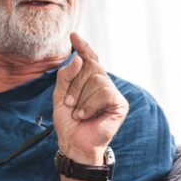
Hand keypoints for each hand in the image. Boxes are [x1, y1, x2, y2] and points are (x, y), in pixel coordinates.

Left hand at [52, 33, 128, 162]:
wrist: (74, 144)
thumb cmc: (68, 122)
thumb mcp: (60, 96)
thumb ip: (66, 76)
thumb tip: (78, 59)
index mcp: (89, 80)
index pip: (88, 58)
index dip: (83, 47)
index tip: (73, 36)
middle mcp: (103, 83)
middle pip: (90, 66)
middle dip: (75, 85)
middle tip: (69, 104)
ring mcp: (112, 93)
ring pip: (97, 79)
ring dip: (81, 97)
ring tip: (78, 113)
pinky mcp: (120, 104)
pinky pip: (104, 92)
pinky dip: (90, 104)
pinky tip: (86, 115)